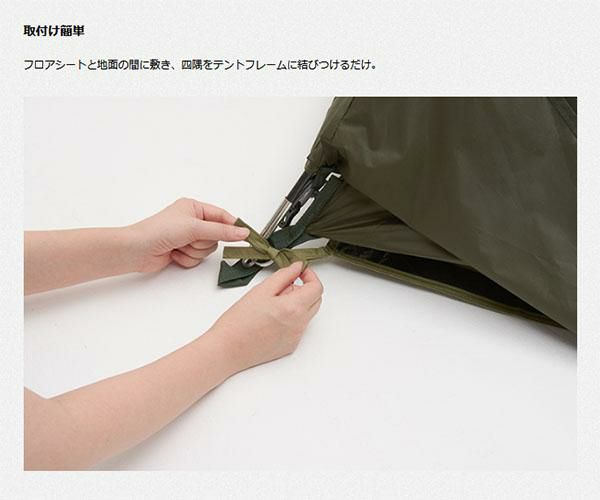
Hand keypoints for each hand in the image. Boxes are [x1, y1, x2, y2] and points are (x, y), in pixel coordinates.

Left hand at [125, 198, 248, 272]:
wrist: (137, 250)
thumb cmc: (159, 230)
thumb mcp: (194, 227)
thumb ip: (222, 231)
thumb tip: (243, 232)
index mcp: (194, 207)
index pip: (222, 216)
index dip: (233, 226)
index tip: (246, 236)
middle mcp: (192, 221)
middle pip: (216, 236)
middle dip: (203, 242)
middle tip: (190, 239)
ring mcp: (187, 237)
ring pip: (207, 249)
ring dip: (194, 251)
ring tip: (179, 246)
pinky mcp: (182, 251)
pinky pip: (197, 259)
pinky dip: (187, 259)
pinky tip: (174, 254)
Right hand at [207, 261, 323, 371]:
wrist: (227, 349)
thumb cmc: (239, 322)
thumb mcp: (261, 290)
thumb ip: (284, 275)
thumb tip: (297, 267)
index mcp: (293, 308)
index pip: (317, 288)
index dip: (310, 276)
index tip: (300, 271)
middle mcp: (299, 324)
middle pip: (316, 300)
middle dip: (305, 289)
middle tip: (284, 286)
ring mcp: (296, 337)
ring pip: (307, 313)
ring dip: (297, 304)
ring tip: (272, 304)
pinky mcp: (290, 346)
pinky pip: (299, 327)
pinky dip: (291, 318)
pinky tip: (270, 319)